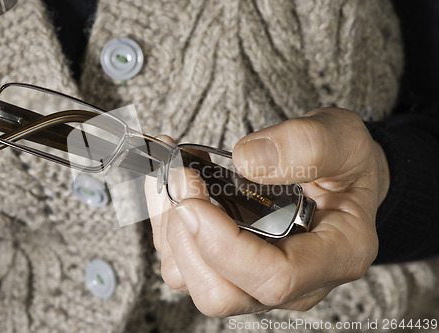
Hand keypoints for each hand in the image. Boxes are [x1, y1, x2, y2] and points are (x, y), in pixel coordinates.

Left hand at [145, 108, 388, 316]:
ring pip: (192, 280)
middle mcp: (295, 282)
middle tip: (182, 178)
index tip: (194, 196)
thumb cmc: (347, 164)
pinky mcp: (231, 265)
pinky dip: (166, 222)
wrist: (339, 177)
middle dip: (187, 238)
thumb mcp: (344, 140)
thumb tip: (247, 161)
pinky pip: (183, 260)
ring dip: (170, 228)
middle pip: (222, 293)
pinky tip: (172, 185)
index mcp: (336, 256)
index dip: (224, 245)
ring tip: (175, 174)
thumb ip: (308, 145)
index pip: (274, 279)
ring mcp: (258, 278)